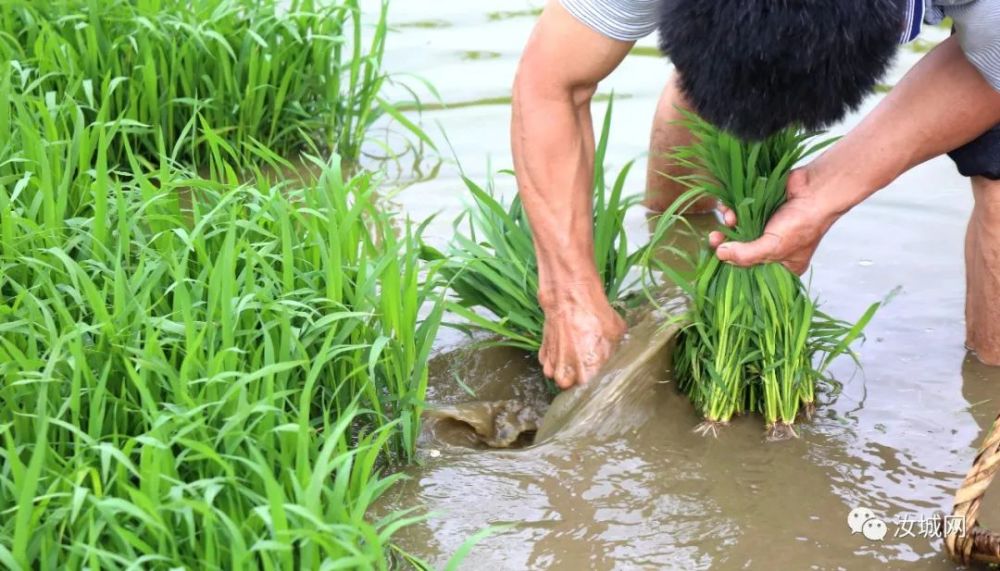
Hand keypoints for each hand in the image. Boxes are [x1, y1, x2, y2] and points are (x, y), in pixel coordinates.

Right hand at [538, 283, 626, 388]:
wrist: (570, 297)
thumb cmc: (596, 316)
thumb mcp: (618, 333)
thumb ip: (616, 351)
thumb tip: (620, 355)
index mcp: (588, 375)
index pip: (594, 391)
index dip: (598, 384)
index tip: (602, 375)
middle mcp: (568, 376)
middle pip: (575, 387)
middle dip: (581, 378)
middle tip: (588, 363)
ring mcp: (553, 365)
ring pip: (559, 377)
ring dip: (566, 369)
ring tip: (575, 354)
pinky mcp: (542, 353)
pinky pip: (549, 363)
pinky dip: (555, 358)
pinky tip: (563, 346)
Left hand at [708, 168, 846, 274]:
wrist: (816, 189)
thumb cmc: (803, 223)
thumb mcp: (773, 247)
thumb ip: (746, 254)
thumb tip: (720, 254)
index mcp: (782, 265)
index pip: (750, 270)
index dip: (732, 264)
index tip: (718, 256)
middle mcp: (774, 248)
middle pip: (741, 250)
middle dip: (725, 243)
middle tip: (714, 238)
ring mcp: (767, 227)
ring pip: (739, 230)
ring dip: (729, 224)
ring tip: (729, 218)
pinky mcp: (761, 209)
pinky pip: (740, 212)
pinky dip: (732, 210)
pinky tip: (730, 208)